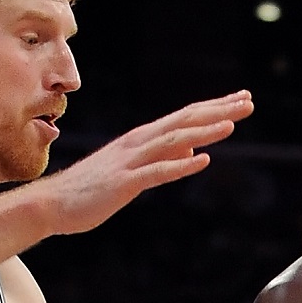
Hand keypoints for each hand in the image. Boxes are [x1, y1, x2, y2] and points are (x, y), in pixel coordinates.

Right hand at [40, 90, 254, 233]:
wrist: (52, 204)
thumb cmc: (92, 189)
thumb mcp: (134, 170)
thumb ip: (161, 158)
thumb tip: (189, 150)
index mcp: (141, 138)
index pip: (184, 117)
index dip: (214, 107)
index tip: (241, 99)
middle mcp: (138, 143)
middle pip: (185, 121)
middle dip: (218, 110)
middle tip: (249, 101)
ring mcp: (130, 161)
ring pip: (173, 141)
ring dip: (204, 132)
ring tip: (232, 124)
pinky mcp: (124, 183)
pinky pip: (156, 173)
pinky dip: (180, 166)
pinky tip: (202, 161)